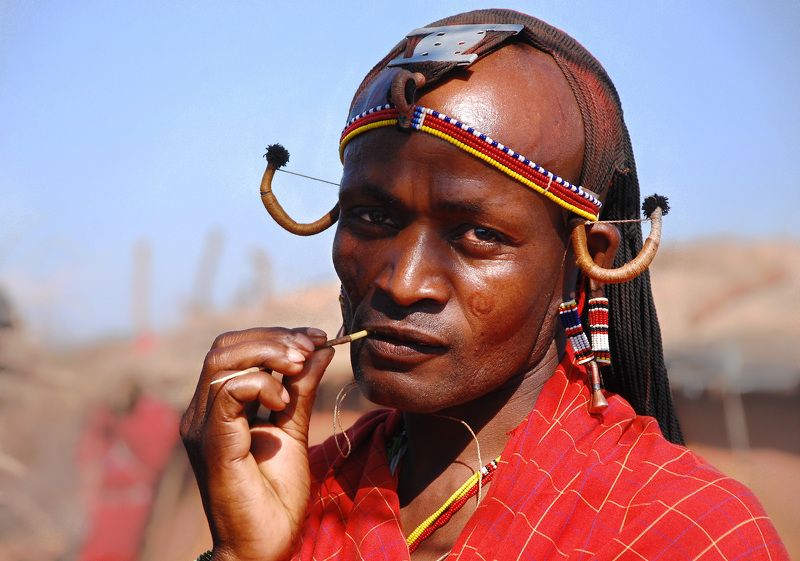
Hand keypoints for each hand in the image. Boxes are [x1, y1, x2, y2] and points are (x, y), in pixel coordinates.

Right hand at [181, 327, 333, 560]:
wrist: (265, 545)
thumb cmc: (276, 494)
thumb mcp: (294, 427)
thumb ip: (302, 388)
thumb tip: (322, 347)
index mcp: (219, 406)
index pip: (235, 348)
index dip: (275, 336)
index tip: (316, 337)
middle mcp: (202, 411)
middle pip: (225, 346)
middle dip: (273, 338)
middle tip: (311, 346)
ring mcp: (202, 425)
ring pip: (222, 360)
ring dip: (270, 354)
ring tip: (301, 366)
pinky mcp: (210, 442)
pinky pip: (227, 391)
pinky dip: (261, 384)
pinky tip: (282, 401)